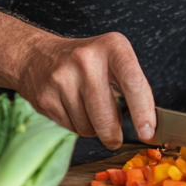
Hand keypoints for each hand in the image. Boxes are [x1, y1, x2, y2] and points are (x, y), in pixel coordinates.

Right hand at [15, 29, 155, 148]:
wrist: (38, 55)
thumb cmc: (86, 61)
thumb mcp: (113, 58)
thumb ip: (131, 85)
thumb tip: (147, 123)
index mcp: (112, 46)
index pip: (133, 81)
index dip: (143, 110)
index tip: (148, 131)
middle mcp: (86, 60)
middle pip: (106, 114)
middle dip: (114, 134)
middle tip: (116, 138)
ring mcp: (62, 78)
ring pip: (87, 126)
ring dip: (94, 129)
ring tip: (91, 113)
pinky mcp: (45, 97)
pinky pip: (70, 128)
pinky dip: (77, 127)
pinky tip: (75, 111)